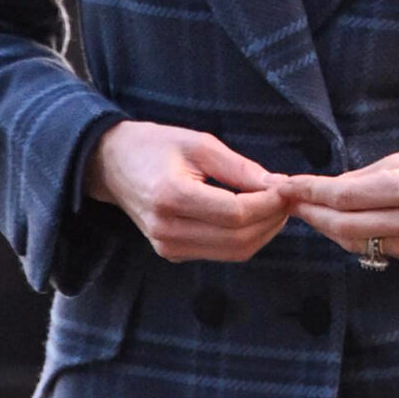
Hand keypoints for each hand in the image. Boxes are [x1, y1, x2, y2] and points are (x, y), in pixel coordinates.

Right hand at [86, 122, 289, 262]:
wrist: (110, 164)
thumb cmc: (153, 146)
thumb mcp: (198, 143)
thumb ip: (239, 168)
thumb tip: (279, 186)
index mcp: (170, 196)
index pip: (235, 213)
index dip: (269, 204)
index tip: (287, 188)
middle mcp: (167, 229)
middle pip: (239, 238)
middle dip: (271, 220)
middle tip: (287, 199)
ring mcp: (167, 246)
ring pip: (234, 252)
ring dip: (262, 232)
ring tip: (274, 207)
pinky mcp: (172, 254)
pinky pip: (221, 253)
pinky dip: (244, 238)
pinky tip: (251, 217)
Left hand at [281, 138, 398, 263]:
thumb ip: (362, 178)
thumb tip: (322, 188)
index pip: (345, 197)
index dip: (309, 192)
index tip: (285, 185)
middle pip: (344, 226)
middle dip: (310, 213)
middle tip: (287, 200)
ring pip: (356, 243)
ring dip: (326, 228)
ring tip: (305, 210)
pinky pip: (376, 250)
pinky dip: (352, 237)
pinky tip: (337, 222)